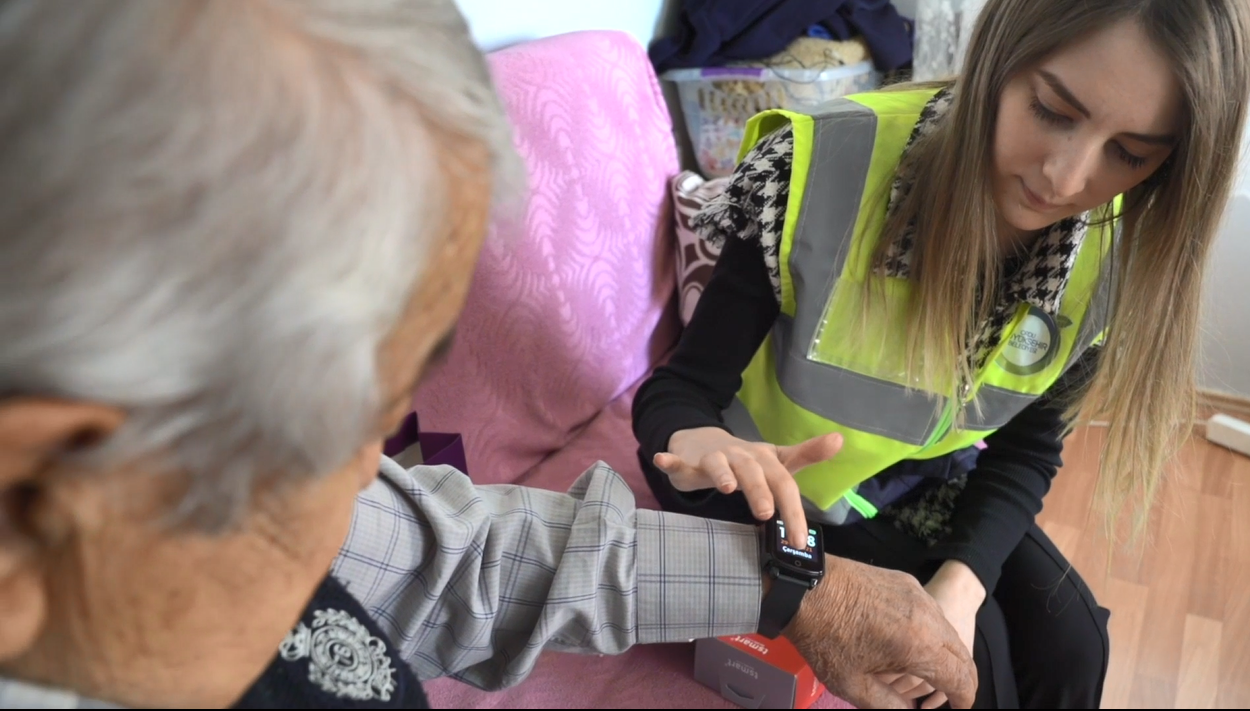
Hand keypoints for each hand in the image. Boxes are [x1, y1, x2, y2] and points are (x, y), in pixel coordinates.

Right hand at [655, 427, 842, 545]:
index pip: (783, 484)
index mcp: (764, 460)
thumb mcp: (777, 459)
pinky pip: (677, 460)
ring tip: (726, 488)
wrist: (702, 440)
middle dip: (759, 491)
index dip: (792, 511)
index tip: (798, 540)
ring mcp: (713, 458)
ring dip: (722, 474)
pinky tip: (663, 460)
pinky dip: (670, 460)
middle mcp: (740, 456)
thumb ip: (807, 454)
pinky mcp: (687, 461)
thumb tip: (841, 440)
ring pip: (718, 464)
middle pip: (754, 472)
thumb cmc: (746, 460)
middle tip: (766, 514)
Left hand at [786, 555, 977, 709]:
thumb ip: (890, 706)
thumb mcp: (853, 685)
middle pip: (961, 653)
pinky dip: (932, 632)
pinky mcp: (905, 580)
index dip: (964, 699)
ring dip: (947, 654)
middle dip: (961, 679)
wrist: (801, 586)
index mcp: (918, 645)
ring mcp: (917, 594)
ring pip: (948, 630)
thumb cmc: (823, 638)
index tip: (960, 709)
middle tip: (953, 695)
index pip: (961, 678)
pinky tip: (914, 642)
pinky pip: (931, 612)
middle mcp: (927, 616)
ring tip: (933, 671)